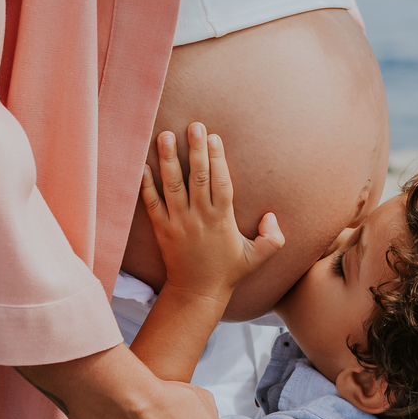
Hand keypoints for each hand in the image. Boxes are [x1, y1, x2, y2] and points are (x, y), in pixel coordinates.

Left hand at [141, 123, 283, 308]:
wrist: (197, 293)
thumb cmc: (228, 272)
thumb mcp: (258, 258)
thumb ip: (273, 238)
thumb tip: (271, 216)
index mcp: (222, 220)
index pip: (220, 183)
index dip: (218, 159)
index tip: (214, 137)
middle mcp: (200, 218)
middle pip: (197, 177)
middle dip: (196, 149)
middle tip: (193, 125)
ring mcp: (178, 223)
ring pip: (173, 185)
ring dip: (169, 159)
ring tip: (165, 135)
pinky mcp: (162, 230)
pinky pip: (152, 204)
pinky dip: (147, 185)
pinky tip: (144, 165)